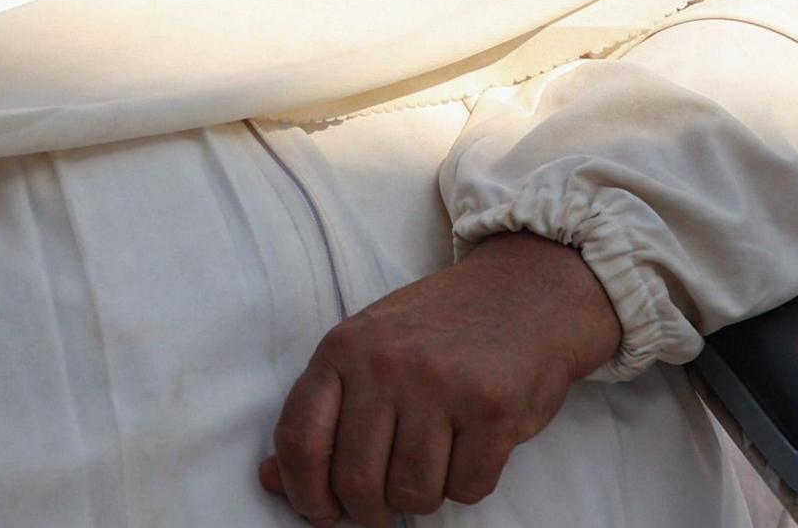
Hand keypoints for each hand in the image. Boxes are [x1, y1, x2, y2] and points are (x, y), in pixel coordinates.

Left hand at [260, 234, 618, 523]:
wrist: (527, 292)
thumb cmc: (441, 331)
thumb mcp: (368, 351)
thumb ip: (322, 413)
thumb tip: (271, 478)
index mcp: (344, 348)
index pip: (300, 440)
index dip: (304, 493)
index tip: (321, 512)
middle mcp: (387, 363)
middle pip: (357, 482)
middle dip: (368, 513)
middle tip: (382, 508)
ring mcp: (442, 385)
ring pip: (413, 493)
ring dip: (421, 500)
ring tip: (431, 469)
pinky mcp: (493, 408)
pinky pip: (467, 488)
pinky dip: (468, 486)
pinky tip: (470, 452)